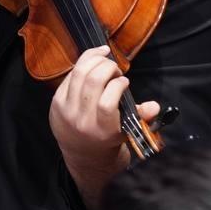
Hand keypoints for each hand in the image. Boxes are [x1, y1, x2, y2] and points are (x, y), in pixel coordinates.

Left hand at [49, 46, 158, 209]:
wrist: (82, 151)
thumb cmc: (109, 135)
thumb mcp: (128, 129)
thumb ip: (143, 116)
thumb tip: (154, 107)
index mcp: (102, 130)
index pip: (107, 103)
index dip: (118, 85)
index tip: (124, 81)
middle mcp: (83, 121)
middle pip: (92, 81)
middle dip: (108, 66)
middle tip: (115, 69)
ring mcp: (66, 111)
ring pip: (79, 74)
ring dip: (94, 59)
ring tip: (105, 58)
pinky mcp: (56, 102)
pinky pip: (69, 76)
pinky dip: (83, 64)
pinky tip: (93, 60)